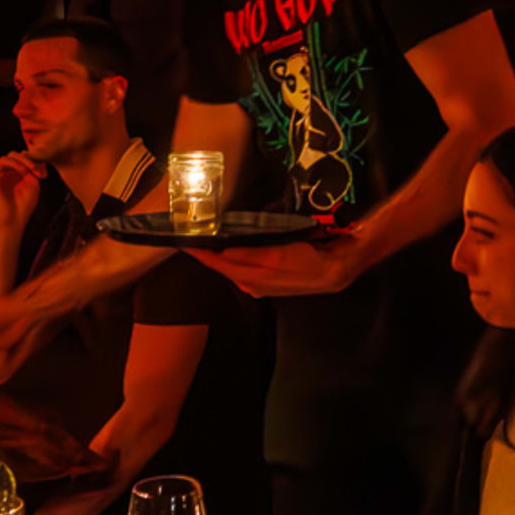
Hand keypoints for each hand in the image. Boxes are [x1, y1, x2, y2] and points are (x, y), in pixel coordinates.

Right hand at [0, 149, 46, 229]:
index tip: (44, 171)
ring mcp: (0, 174)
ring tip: (32, 168)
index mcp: (18, 175)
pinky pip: (3, 161)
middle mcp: (8, 173)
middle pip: (18, 155)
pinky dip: (15, 163)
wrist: (12, 221)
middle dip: (30, 158)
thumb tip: (33, 154)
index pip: (25, 159)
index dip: (35, 160)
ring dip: (23, 160)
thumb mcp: (33, 184)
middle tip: (38, 167)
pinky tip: (23, 171)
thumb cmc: (24, 206)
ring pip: (10, 156)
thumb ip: (33, 169)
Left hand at [201, 232, 373, 299]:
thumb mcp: (277, 257)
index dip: (197, 252)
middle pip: (220, 266)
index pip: (216, 263)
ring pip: (230, 266)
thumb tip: (223, 254)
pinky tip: (230, 244)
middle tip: (188, 231)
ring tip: (204, 235)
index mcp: (250, 278)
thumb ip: (249, 256)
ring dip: (217, 253)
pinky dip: (232, 255)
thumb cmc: (309, 262)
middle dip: (204, 251)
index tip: (180, 239)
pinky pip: (242, 266)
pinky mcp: (267, 279)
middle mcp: (250, 283)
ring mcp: (258, 282)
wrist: (334, 270)